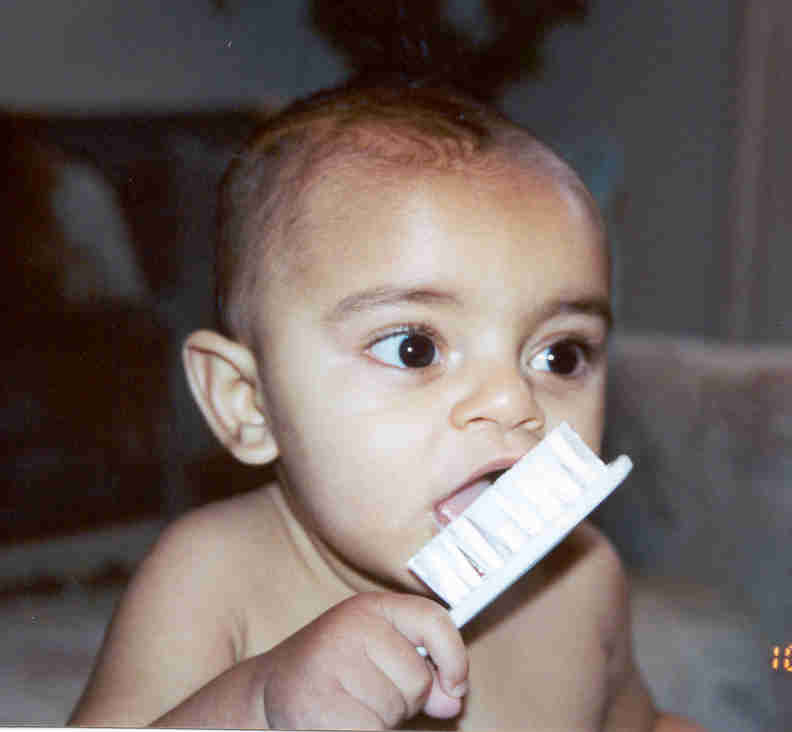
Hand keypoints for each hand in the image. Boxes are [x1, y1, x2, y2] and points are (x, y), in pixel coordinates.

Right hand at [254, 592, 469, 728]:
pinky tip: (338, 722)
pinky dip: (365, 731)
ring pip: (395, 711)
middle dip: (402, 699)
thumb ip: (422, 671)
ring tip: (347, 705)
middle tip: (364, 693)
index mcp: (371, 608)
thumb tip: (453, 698)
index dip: (454, 657)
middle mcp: (351, 626)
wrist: (269, 691)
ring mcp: (331, 662)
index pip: (433, 621)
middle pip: (417, 679)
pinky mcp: (318, 703)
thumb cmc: (334, 674)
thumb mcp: (378, 656)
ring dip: (379, 721)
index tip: (456, 686)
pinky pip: (372, 731)